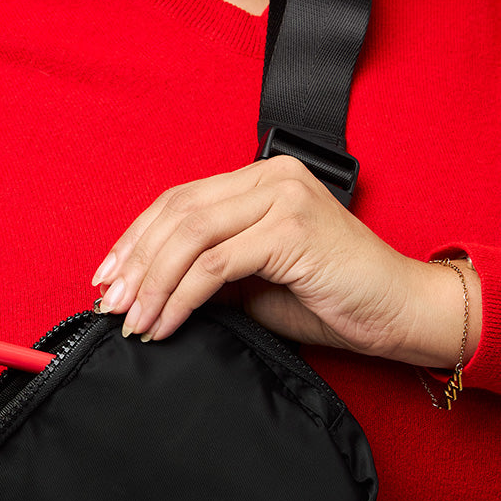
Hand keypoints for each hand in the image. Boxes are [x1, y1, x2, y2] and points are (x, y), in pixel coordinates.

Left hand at [92, 156, 479, 367]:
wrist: (395, 313)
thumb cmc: (329, 301)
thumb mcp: (254, 284)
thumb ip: (209, 273)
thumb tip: (149, 291)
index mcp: (260, 180)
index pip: (179, 201)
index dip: (135, 238)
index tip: (105, 277)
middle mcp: (270, 177)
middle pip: (176, 212)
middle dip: (134, 262)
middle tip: (109, 304)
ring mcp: (282, 198)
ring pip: (190, 235)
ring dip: (151, 283)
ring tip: (131, 320)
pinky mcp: (291, 231)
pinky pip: (215, 265)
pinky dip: (181, 297)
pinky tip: (164, 324)